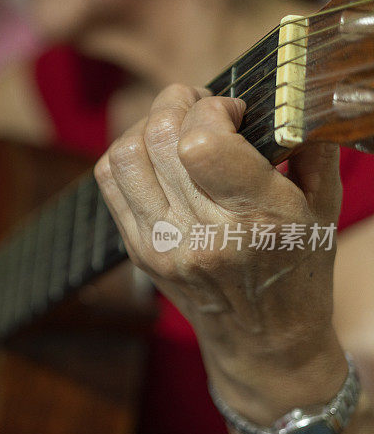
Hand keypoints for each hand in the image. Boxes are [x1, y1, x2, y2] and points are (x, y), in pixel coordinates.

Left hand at [94, 85, 347, 420]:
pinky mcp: (138, 252)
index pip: (202, 143)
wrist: (262, 340)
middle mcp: (202, 235)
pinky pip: (109, 182)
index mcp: (257, 220)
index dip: (211, 108)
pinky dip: (127, 154)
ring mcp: (162, 246)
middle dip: (176, 102)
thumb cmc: (299, 268)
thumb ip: (308, 146)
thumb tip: (288, 93)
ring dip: (146, 124)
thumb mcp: (323, 208)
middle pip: (158, 139)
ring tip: (173, 125)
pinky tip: (154, 154)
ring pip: (125, 156)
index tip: (232, 111)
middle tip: (198, 104)